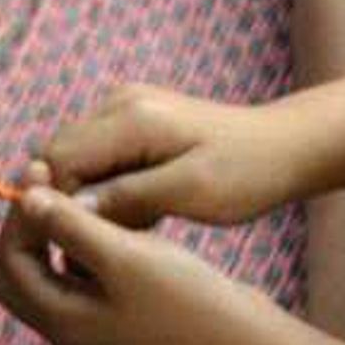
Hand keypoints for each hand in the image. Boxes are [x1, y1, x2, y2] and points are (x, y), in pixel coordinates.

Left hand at [0, 173, 274, 344]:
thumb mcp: (122, 255)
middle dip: (24, 226)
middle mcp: (68, 329)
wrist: (244, 342)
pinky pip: (78, 276)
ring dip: (52, 233)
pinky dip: (79, 245)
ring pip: (47, 271)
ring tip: (77, 195)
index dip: (18, 215)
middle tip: (48, 185)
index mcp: (61, 321)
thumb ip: (69, 224)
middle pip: (17, 271)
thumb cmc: (186, 298)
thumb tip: (24, 197)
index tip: (41, 171)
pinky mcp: (118, 317)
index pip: (9, 262)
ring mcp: (93, 326)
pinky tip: (107, 219)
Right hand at [39, 84, 318, 229]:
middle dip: (71, 200)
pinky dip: (110, 189)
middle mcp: (118, 103)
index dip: (57, 202)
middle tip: (105, 240)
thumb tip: (71, 211)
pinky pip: (100, 158)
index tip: (77, 242)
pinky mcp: (134, 121)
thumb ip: (128, 198)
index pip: (58, 158)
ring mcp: (125, 108)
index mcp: (130, 116)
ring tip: (135, 228)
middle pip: (59, 155)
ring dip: (93, 197)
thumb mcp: (190, 193)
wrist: (287, 146)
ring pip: (78, 160)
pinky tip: (143, 213)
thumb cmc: (248, 172)